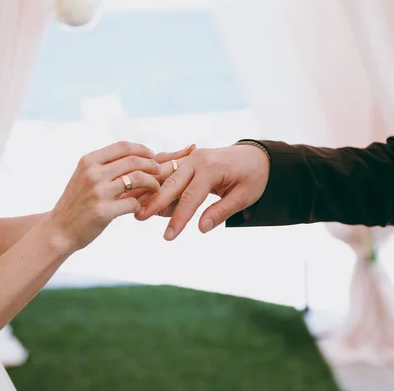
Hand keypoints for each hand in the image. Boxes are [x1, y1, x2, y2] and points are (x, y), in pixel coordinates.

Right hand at [48, 141, 160, 253]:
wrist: (59, 230)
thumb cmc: (77, 203)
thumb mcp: (84, 176)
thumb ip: (104, 165)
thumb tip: (134, 154)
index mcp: (88, 161)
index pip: (122, 146)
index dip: (142, 149)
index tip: (152, 155)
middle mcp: (92, 173)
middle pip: (133, 161)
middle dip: (152, 164)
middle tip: (160, 171)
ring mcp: (98, 192)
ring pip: (138, 179)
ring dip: (152, 183)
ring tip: (156, 187)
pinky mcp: (104, 212)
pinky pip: (133, 203)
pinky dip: (141, 204)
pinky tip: (140, 207)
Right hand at [135, 144, 269, 239]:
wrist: (257, 156)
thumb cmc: (253, 178)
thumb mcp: (244, 197)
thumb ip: (221, 211)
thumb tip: (201, 229)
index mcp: (211, 169)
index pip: (190, 198)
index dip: (178, 219)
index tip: (168, 237)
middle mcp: (196, 160)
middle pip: (170, 183)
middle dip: (154, 202)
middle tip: (138, 218)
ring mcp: (190, 158)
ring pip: (165, 174)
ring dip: (150, 190)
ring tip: (136, 206)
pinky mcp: (187, 160)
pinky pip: (168, 169)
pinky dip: (156, 180)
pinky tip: (143, 193)